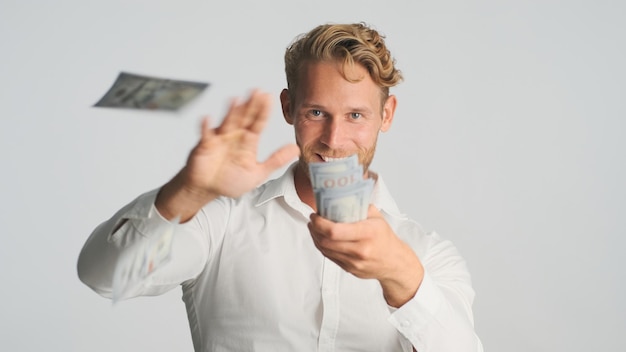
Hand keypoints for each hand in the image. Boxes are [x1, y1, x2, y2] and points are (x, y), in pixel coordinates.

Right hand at [185, 90, 298, 197]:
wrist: (208, 188)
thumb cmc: (230, 180)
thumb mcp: (258, 173)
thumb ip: (276, 160)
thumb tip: (296, 149)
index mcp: (248, 141)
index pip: (258, 123)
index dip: (263, 111)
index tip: (269, 98)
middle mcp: (235, 136)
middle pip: (244, 117)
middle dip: (250, 105)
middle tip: (257, 91)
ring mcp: (220, 139)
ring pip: (227, 122)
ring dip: (231, 112)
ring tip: (237, 100)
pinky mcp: (205, 146)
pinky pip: (205, 135)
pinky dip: (206, 127)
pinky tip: (208, 119)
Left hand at [308, 205, 423, 306]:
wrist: (395, 263)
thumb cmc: (385, 238)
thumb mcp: (377, 217)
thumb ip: (359, 206)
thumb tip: (340, 195)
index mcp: (367, 233)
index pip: (335, 230)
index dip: (320, 223)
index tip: (315, 215)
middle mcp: (360, 250)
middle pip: (326, 241)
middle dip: (314, 229)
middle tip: (312, 219)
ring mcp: (354, 262)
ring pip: (325, 250)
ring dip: (315, 237)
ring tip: (314, 227)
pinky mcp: (349, 269)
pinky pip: (329, 257)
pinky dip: (322, 246)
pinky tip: (321, 238)